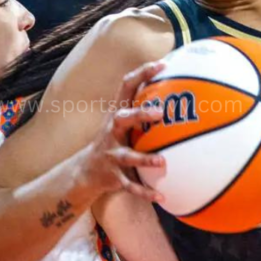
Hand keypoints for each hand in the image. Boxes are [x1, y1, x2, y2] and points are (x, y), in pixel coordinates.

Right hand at [72, 61, 166, 202]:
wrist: (85, 173)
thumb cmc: (114, 142)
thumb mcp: (123, 122)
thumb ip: (143, 108)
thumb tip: (175, 89)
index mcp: (117, 114)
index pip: (127, 87)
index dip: (143, 73)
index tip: (162, 64)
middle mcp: (112, 132)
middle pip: (122, 118)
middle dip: (139, 114)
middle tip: (159, 111)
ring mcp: (111, 155)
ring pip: (127, 156)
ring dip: (144, 159)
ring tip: (162, 161)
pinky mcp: (113, 176)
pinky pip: (130, 185)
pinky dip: (145, 192)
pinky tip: (162, 197)